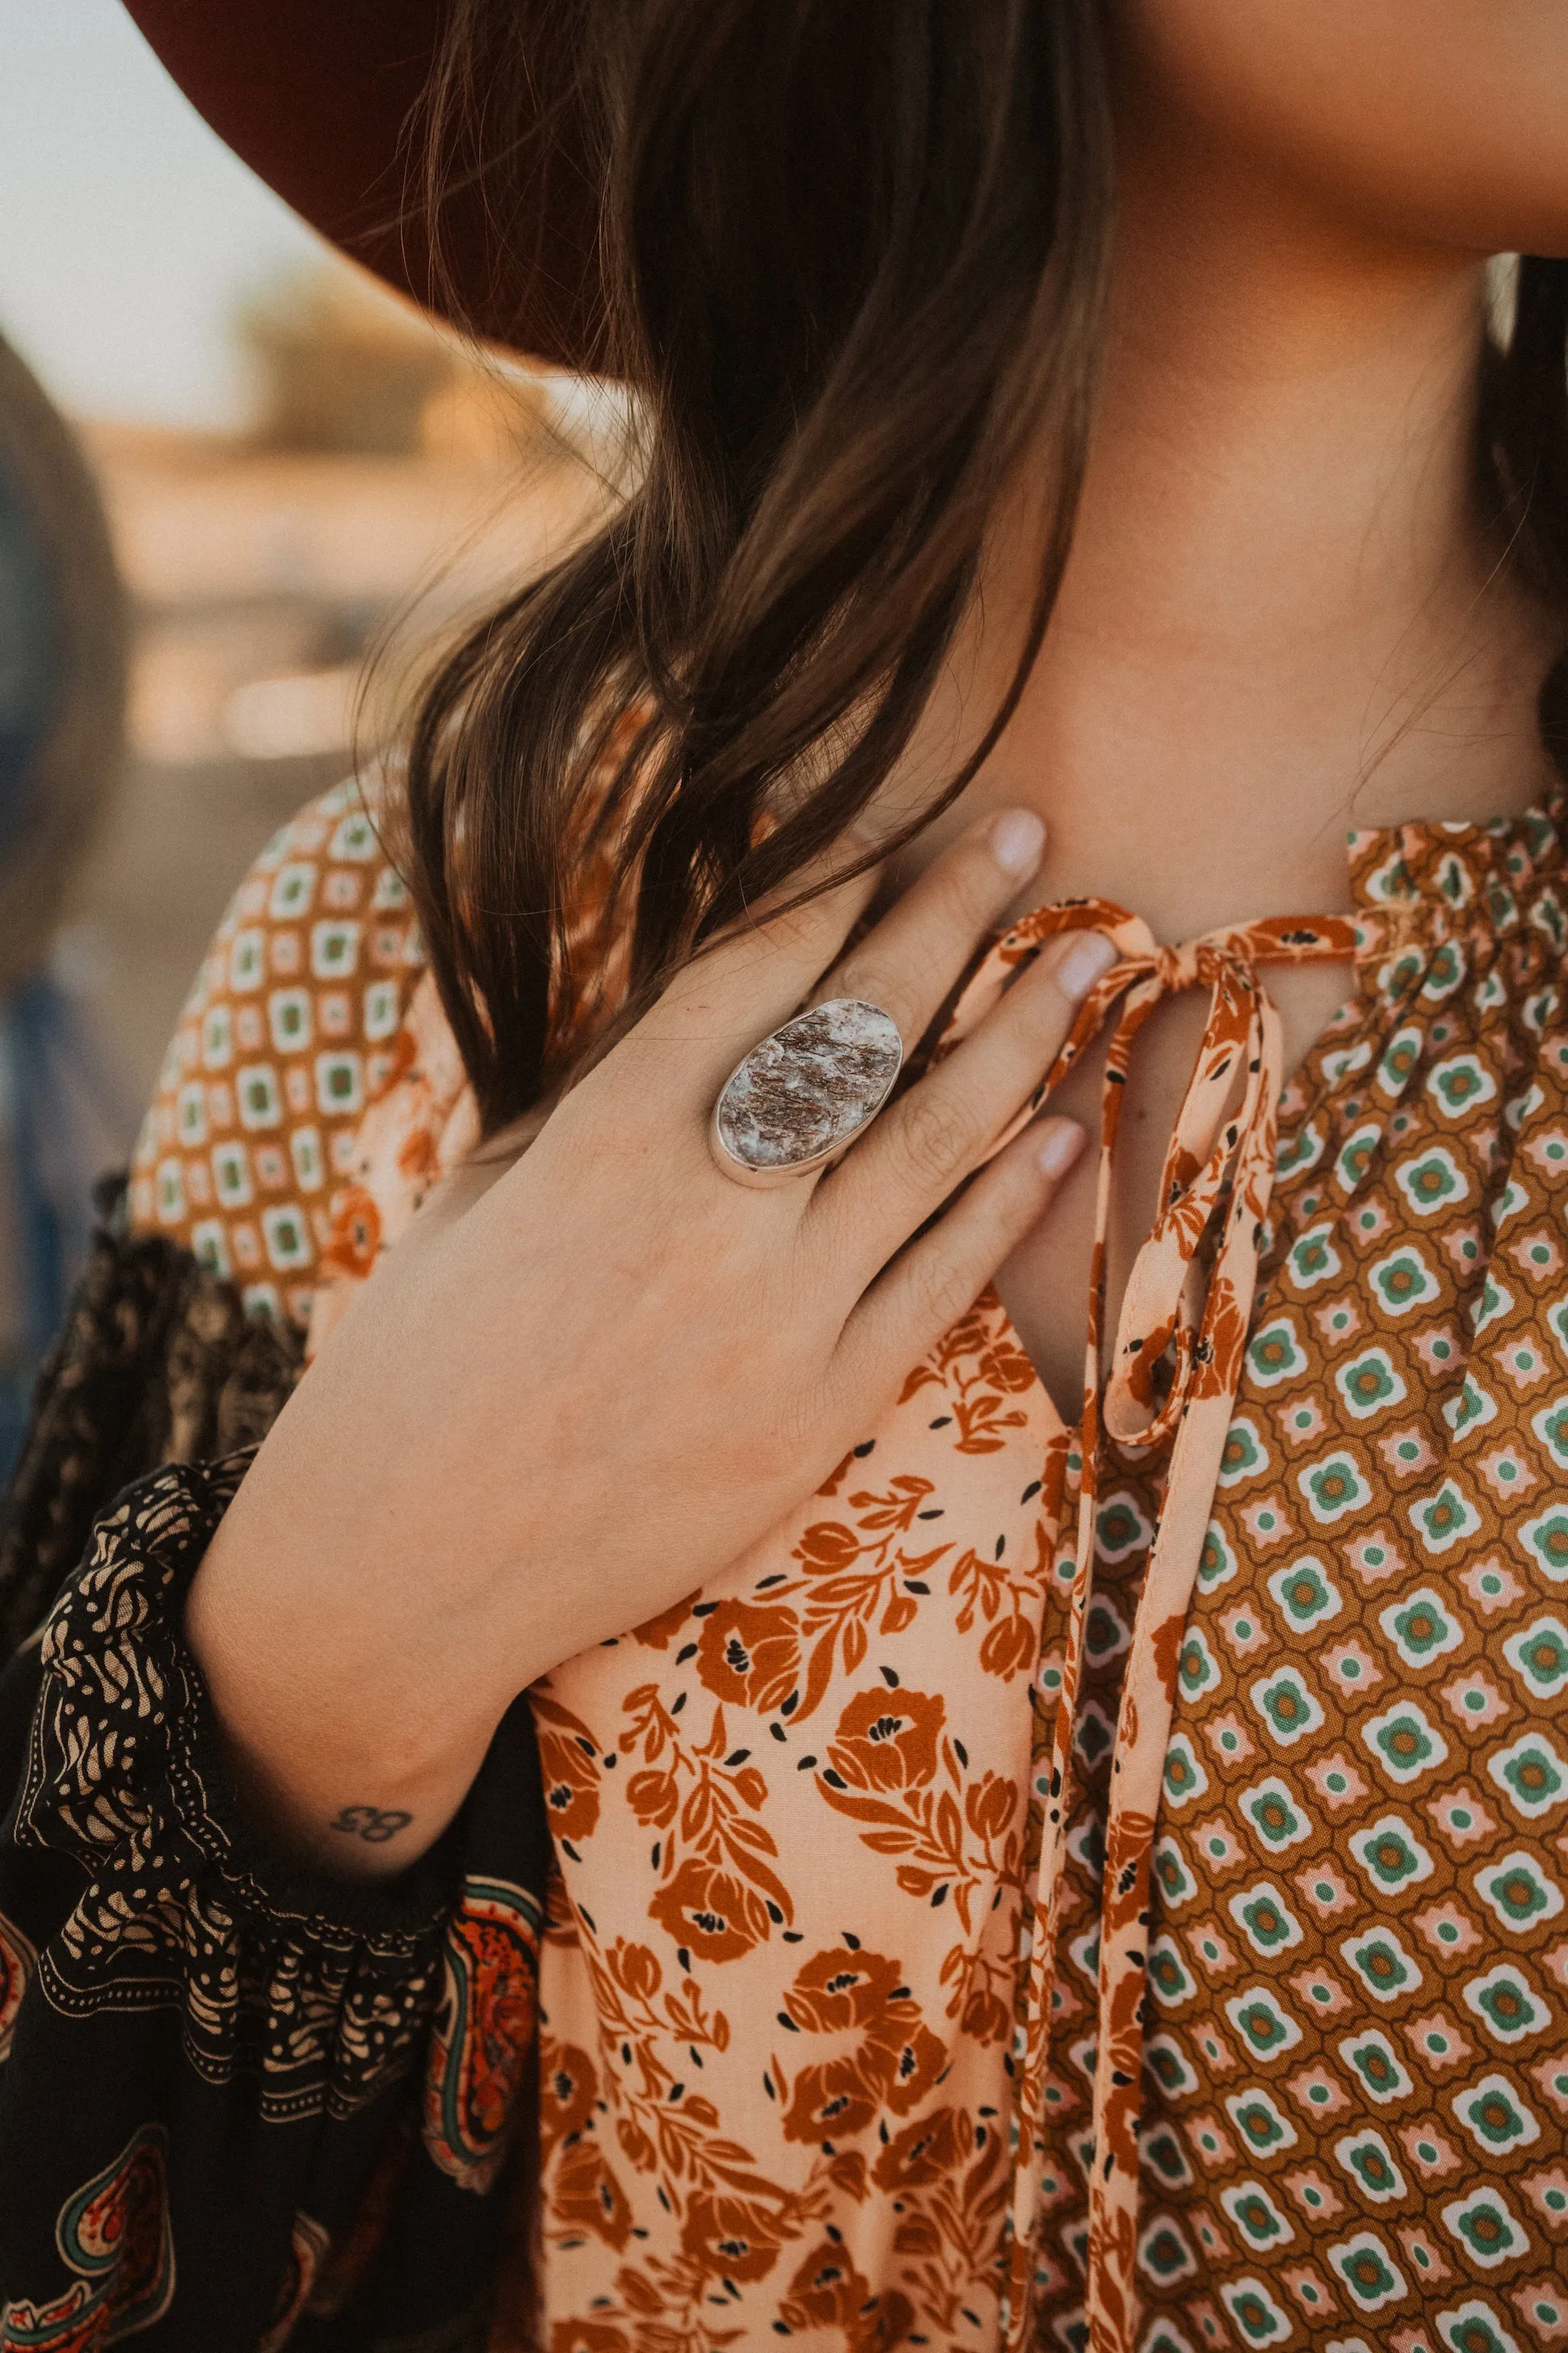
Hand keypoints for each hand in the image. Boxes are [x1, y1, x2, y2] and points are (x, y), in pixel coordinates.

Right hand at [189, 808, 1112, 1873]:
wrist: (408, 1564)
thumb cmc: (419, 1362)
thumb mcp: (483, 1190)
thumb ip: (602, 1097)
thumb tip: (711, 1011)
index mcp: (604, 1138)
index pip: (754, 972)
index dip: (835, 884)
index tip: (894, 829)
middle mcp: (709, 1211)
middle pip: (864, 1029)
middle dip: (951, 916)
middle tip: (1022, 831)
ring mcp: (779, 1317)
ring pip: (934, 1143)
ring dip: (1024, 1036)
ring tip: (1093, 953)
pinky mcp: (821, 1412)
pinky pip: (945, 1282)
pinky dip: (1012, 1200)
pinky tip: (1063, 1128)